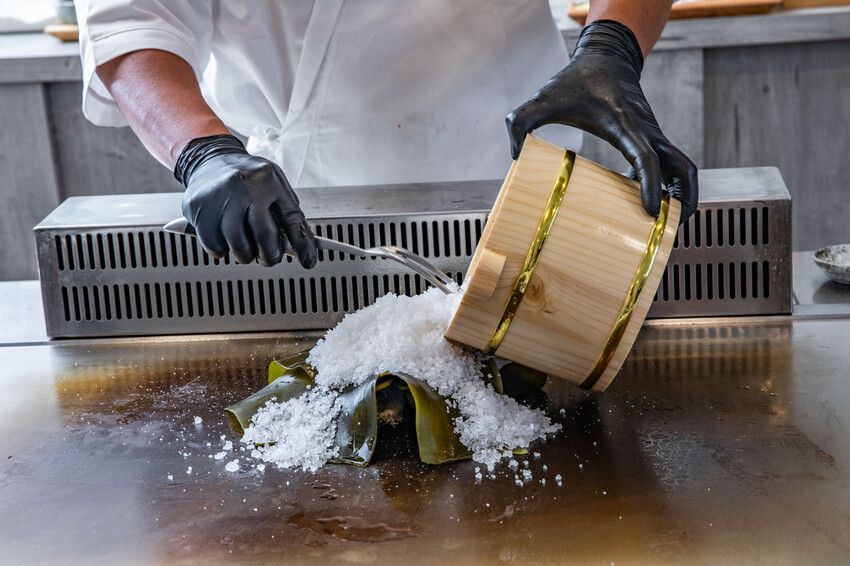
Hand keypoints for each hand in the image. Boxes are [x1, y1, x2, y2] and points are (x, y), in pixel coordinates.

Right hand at [174, 134, 317, 267]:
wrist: (210, 159)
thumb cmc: (248, 179)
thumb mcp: (273, 186)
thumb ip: (285, 214)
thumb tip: (299, 249)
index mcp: (268, 180)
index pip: (292, 219)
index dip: (303, 245)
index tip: (309, 262)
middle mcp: (244, 186)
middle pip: (263, 236)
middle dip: (269, 256)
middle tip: (268, 258)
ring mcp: (219, 196)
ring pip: (237, 246)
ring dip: (244, 255)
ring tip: (244, 245)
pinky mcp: (198, 207)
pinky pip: (214, 247)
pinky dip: (221, 250)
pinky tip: (224, 236)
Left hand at [506, 20, 697, 220]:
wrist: (606, 57)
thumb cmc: (577, 79)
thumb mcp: (542, 98)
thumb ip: (520, 121)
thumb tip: (514, 154)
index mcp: (626, 125)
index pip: (647, 159)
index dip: (651, 186)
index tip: (650, 211)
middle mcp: (647, 132)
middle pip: (684, 168)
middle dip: (684, 198)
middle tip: (670, 227)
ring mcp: (653, 136)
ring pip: (681, 168)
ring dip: (679, 195)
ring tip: (660, 223)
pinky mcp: (650, 138)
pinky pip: (667, 165)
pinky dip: (664, 184)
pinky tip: (641, 203)